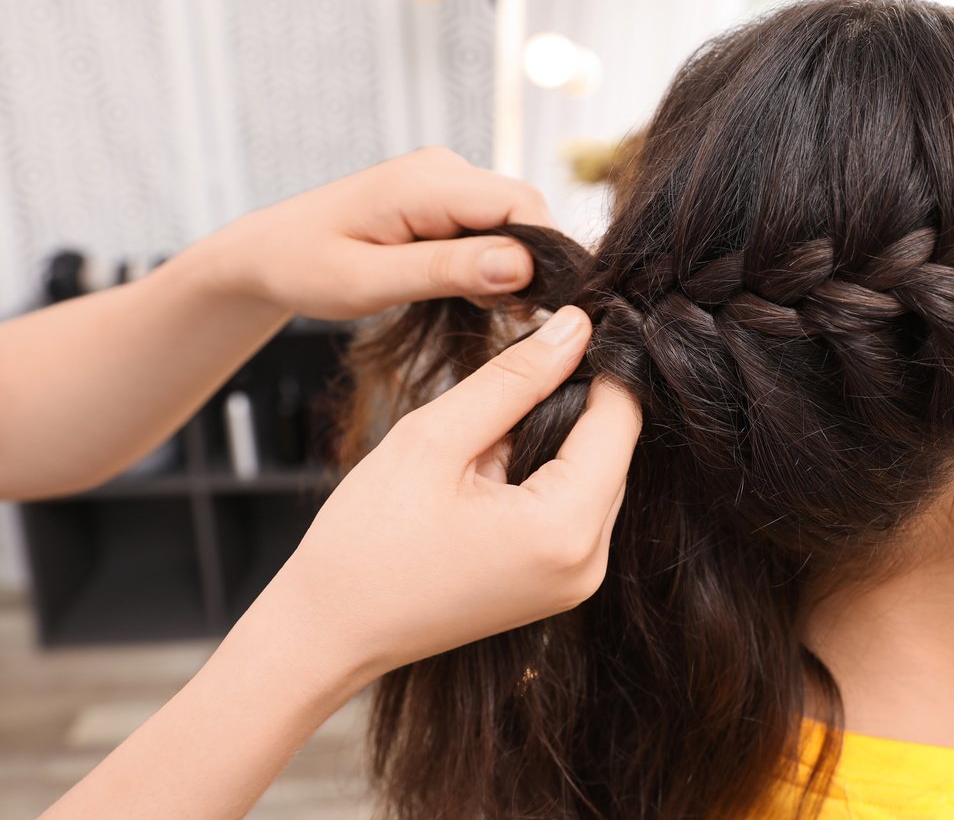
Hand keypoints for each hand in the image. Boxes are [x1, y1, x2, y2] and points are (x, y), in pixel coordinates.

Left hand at [206, 147, 552, 318]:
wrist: (265, 252)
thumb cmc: (304, 268)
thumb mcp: (371, 281)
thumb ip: (447, 270)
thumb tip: (522, 265)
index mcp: (424, 182)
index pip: (521, 203)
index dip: (544, 254)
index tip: (536, 307)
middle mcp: (442, 168)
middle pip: (525, 208)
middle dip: (531, 263)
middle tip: (509, 316)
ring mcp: (445, 178)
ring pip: (513, 218)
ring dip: (511, 265)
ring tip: (480, 307)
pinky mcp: (444, 196)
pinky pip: (492, 223)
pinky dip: (493, 261)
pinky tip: (468, 291)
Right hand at [261, 305, 641, 679]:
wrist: (328, 631)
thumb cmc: (365, 543)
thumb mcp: (434, 438)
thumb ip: (514, 378)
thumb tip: (575, 327)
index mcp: (563, 531)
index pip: (620, 419)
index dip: (595, 364)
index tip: (558, 330)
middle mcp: (587, 564)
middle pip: (613, 449)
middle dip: (569, 404)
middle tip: (502, 387)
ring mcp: (577, 582)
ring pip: (596, 475)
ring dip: (554, 441)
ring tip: (482, 442)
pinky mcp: (560, 585)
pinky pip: (575, 508)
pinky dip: (544, 476)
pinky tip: (489, 474)